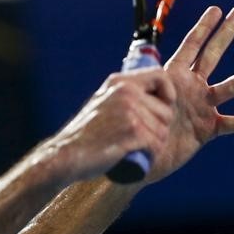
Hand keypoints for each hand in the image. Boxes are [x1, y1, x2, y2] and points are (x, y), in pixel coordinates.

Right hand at [49, 65, 175, 183]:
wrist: (65, 155)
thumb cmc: (84, 136)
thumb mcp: (102, 103)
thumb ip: (122, 96)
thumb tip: (152, 97)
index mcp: (119, 82)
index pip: (161, 76)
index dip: (168, 93)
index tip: (162, 108)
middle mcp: (126, 92)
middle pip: (166, 110)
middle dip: (159, 128)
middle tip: (141, 139)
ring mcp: (129, 111)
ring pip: (162, 130)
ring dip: (154, 145)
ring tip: (134, 149)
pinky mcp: (132, 130)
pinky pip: (156, 144)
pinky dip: (151, 155)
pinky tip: (137, 156)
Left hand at [146, 6, 233, 182]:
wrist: (137, 155)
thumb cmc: (130, 128)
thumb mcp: (131, 103)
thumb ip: (136, 88)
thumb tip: (134, 81)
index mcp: (171, 77)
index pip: (189, 47)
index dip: (202, 28)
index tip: (217, 9)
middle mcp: (190, 88)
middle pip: (213, 55)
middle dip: (226, 33)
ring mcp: (202, 107)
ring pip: (232, 86)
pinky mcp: (208, 128)